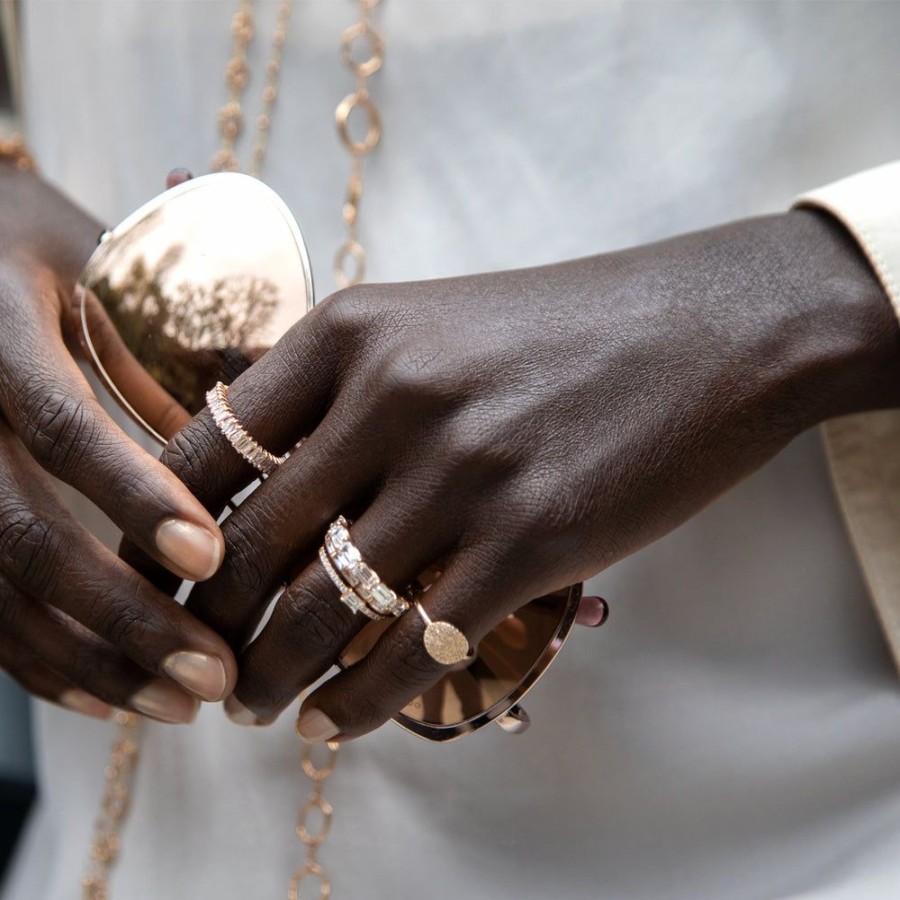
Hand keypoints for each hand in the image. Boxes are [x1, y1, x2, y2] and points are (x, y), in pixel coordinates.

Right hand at [0, 165, 237, 721]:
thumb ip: (181, 340)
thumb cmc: (45, 251)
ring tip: (179, 703)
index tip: (213, 554)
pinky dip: (37, 662)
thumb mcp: (110, 266)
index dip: (131, 493)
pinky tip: (107, 697)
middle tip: (214, 672)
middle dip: (121, 612)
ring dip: (88, 658)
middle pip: (18, 532)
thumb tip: (289, 423)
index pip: (59, 423)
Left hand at [160, 209, 899, 738]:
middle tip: (199, 663)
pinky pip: (413, 647)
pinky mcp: (530, 542)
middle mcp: (393, 396)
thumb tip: (268, 470)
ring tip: (254, 704)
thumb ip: (346, 388)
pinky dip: (360, 701)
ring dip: (272, 673)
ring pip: (321, 606)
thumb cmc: (566, 330)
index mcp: (353, 331)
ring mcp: (462, 471)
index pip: (210, 447)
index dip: (167, 529)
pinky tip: (337, 722)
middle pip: (251, 539)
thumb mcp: (433, 324)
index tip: (166, 580)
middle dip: (210, 621)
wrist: (708, 329)